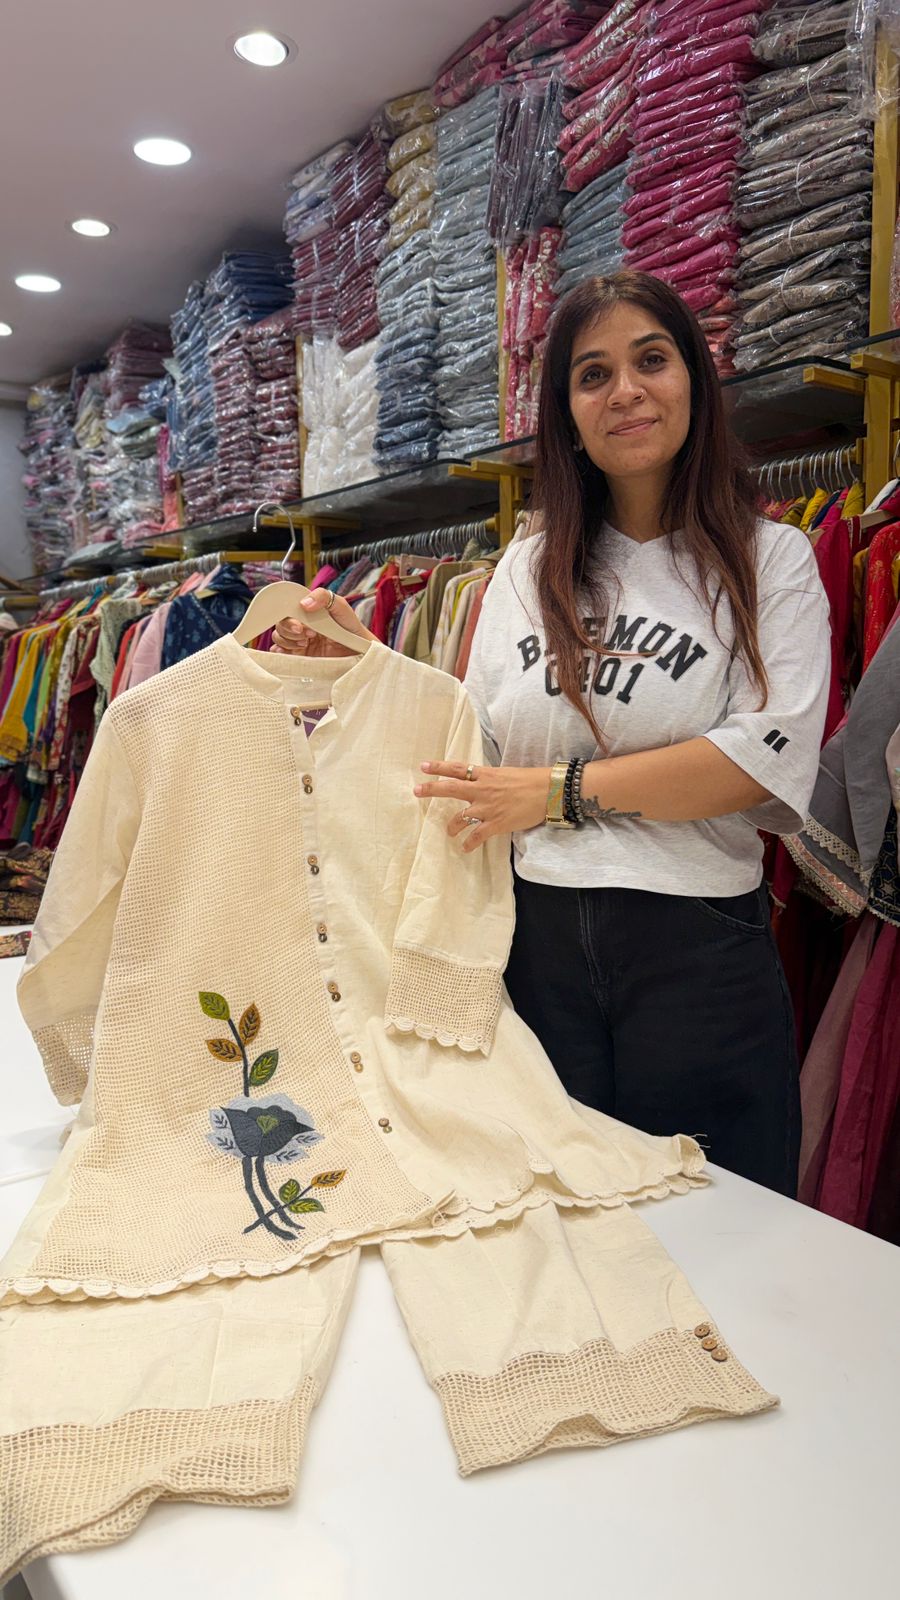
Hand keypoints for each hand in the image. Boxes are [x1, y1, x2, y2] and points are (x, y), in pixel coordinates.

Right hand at [271, 591, 374, 656]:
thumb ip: (323, 597)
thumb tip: (303, 604)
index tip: (301, 624)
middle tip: (309, 635)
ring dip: (287, 640)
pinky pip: (280, 653)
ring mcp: (298, 640)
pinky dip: (280, 652)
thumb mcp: (340, 606)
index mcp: (306, 611)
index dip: (288, 615)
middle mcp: (299, 625)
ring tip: (306, 644)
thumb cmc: (350, 627)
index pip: (286, 609)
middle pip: (280, 623)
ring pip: (279, 637)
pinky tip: (291, 653)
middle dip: (289, 629)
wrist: (359, 651)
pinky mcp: (298, 656)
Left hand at [414, 761, 549, 850]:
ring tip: (448, 831)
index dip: (438, 767)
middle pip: (450, 788)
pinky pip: (477, 836)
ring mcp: (488, 808)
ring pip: (460, 817)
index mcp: (485, 774)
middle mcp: (482, 789)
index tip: (423, 766)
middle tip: (417, 791)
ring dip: (451, 826)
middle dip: (431, 790)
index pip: (456, 768)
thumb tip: (478, 782)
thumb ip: (489, 778)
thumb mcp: (505, 773)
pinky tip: (465, 848)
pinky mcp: (497, 823)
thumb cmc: (530, 781)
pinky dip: (469, 843)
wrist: (549, 791)